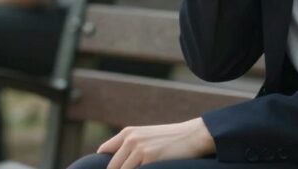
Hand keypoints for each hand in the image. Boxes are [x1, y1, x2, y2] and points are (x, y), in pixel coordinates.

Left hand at [98, 118, 215, 168]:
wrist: (193, 135)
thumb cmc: (170, 139)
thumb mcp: (146, 137)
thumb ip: (129, 147)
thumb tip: (115, 165)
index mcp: (127, 133)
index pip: (104, 151)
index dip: (104, 166)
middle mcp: (130, 139)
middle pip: (112, 167)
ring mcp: (139, 149)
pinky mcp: (150, 158)